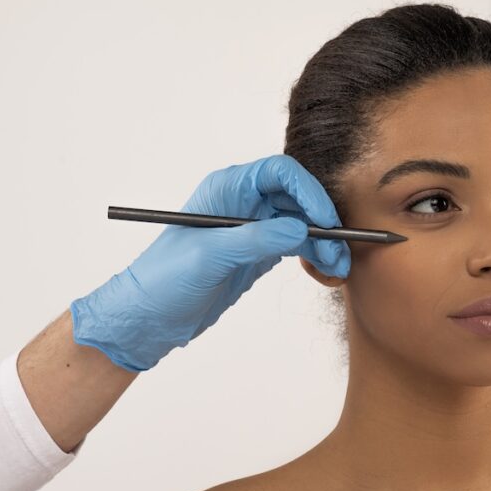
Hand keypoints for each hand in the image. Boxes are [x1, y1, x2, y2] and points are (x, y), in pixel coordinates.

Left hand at [70, 155, 349, 371]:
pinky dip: (315, 256)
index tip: (326, 220)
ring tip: (338, 267)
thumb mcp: (209, 256)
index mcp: (227, 189)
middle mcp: (243, 203)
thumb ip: (255, 239)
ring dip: (324, 243)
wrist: (149, 317)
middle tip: (340, 249)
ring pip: (302, 224)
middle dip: (323, 221)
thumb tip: (300, 230)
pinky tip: (327, 270)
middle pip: (298, 198)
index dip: (308, 192)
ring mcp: (253, 228)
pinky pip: (296, 246)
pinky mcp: (259, 253)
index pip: (279, 173)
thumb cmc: (164, 280)